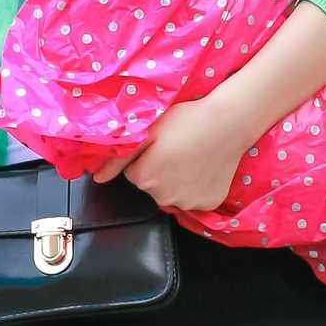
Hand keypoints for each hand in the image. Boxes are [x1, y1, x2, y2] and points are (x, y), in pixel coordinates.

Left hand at [94, 94, 248, 213]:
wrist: (227, 122)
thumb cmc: (185, 120)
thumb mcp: (148, 132)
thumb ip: (118, 158)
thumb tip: (97, 178)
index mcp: (144, 179)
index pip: (135, 174)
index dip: (146, 158)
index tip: (162, 145)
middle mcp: (163, 197)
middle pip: (153, 187)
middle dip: (161, 171)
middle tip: (178, 148)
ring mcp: (187, 203)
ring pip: (174, 193)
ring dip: (179, 180)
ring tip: (192, 156)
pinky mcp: (208, 204)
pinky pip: (195, 198)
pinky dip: (198, 187)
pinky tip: (204, 168)